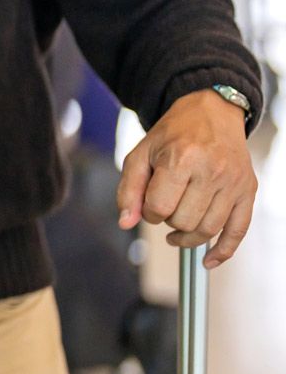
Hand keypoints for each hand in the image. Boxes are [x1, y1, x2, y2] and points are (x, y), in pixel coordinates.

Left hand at [118, 89, 256, 267]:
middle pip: (184, 221)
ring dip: (187, 236)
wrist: (212, 112)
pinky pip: (239, 230)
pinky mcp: (248, 190)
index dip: (148, 212)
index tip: (148, 202)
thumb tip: (125, 223)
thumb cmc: (172, 135)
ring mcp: (234, 182)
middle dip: (167, 220)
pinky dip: (223, 251)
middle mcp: (213, 171)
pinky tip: (208, 260)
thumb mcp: (140, 154)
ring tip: (176, 230)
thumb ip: (128, 189)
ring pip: (208, 229)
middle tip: (164, 205)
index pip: (159, 208)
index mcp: (183, 159)